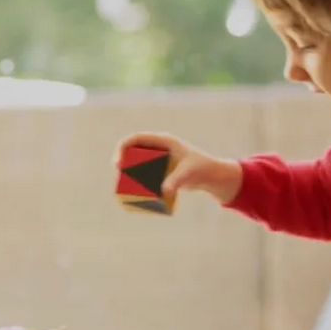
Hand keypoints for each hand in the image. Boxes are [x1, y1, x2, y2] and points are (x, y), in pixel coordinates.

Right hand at [115, 132, 241, 205]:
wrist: (213, 176)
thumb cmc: (202, 169)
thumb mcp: (189, 173)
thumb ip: (177, 180)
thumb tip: (164, 190)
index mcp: (163, 141)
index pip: (136, 138)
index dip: (123, 147)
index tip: (118, 162)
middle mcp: (158, 148)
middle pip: (133, 150)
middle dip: (123, 161)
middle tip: (120, 173)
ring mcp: (158, 158)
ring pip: (137, 162)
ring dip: (129, 172)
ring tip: (126, 185)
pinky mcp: (161, 169)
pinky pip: (144, 172)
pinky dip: (137, 179)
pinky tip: (134, 190)